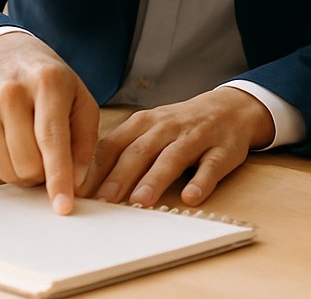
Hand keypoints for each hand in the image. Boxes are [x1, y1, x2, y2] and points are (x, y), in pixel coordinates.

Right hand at [0, 33, 98, 214]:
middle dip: (43, 173)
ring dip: (24, 172)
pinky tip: (9, 143)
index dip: (58, 177)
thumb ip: (86, 141)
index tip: (63, 206)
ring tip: (29, 144)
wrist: (9, 57)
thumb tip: (76, 182)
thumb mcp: (81, 100)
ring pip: (8, 173)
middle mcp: (11, 92)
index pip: (52, 139)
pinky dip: (3, 169)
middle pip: (28, 165)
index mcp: (48, 82)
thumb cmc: (52, 84)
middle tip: (48, 153)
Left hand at [77, 87, 274, 208]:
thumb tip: (87, 184)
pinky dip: (201, 181)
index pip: (115, 144)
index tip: (81, 191)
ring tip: (140, 201)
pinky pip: (211, 167)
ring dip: (155, 179)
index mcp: (144, 123)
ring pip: (172, 158)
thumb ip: (124, 151)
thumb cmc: (180, 125)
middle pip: (140, 151)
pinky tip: (191, 197)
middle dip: (121, 176)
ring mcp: (195, 138)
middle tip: (104, 201)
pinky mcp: (222, 150)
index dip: (97, 168)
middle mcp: (167, 127)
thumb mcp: (150, 129)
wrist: (230, 108)